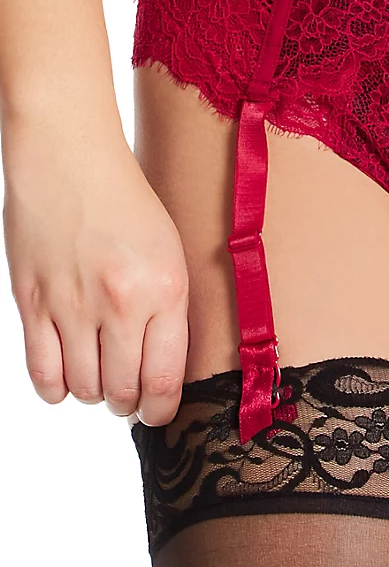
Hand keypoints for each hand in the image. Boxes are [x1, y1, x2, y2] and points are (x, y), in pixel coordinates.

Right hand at [2, 117, 188, 425]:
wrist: (71, 161)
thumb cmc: (129, 203)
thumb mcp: (171, 251)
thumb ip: (169, 308)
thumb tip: (162, 368)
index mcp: (165, 290)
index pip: (165, 379)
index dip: (162, 409)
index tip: (160, 414)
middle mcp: (120, 304)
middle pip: (122, 391)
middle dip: (128, 403)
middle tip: (129, 396)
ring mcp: (71, 306)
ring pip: (83, 388)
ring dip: (94, 393)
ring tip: (101, 377)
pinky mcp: (32, 304)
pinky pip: (42, 373)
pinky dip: (57, 388)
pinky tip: (68, 375)